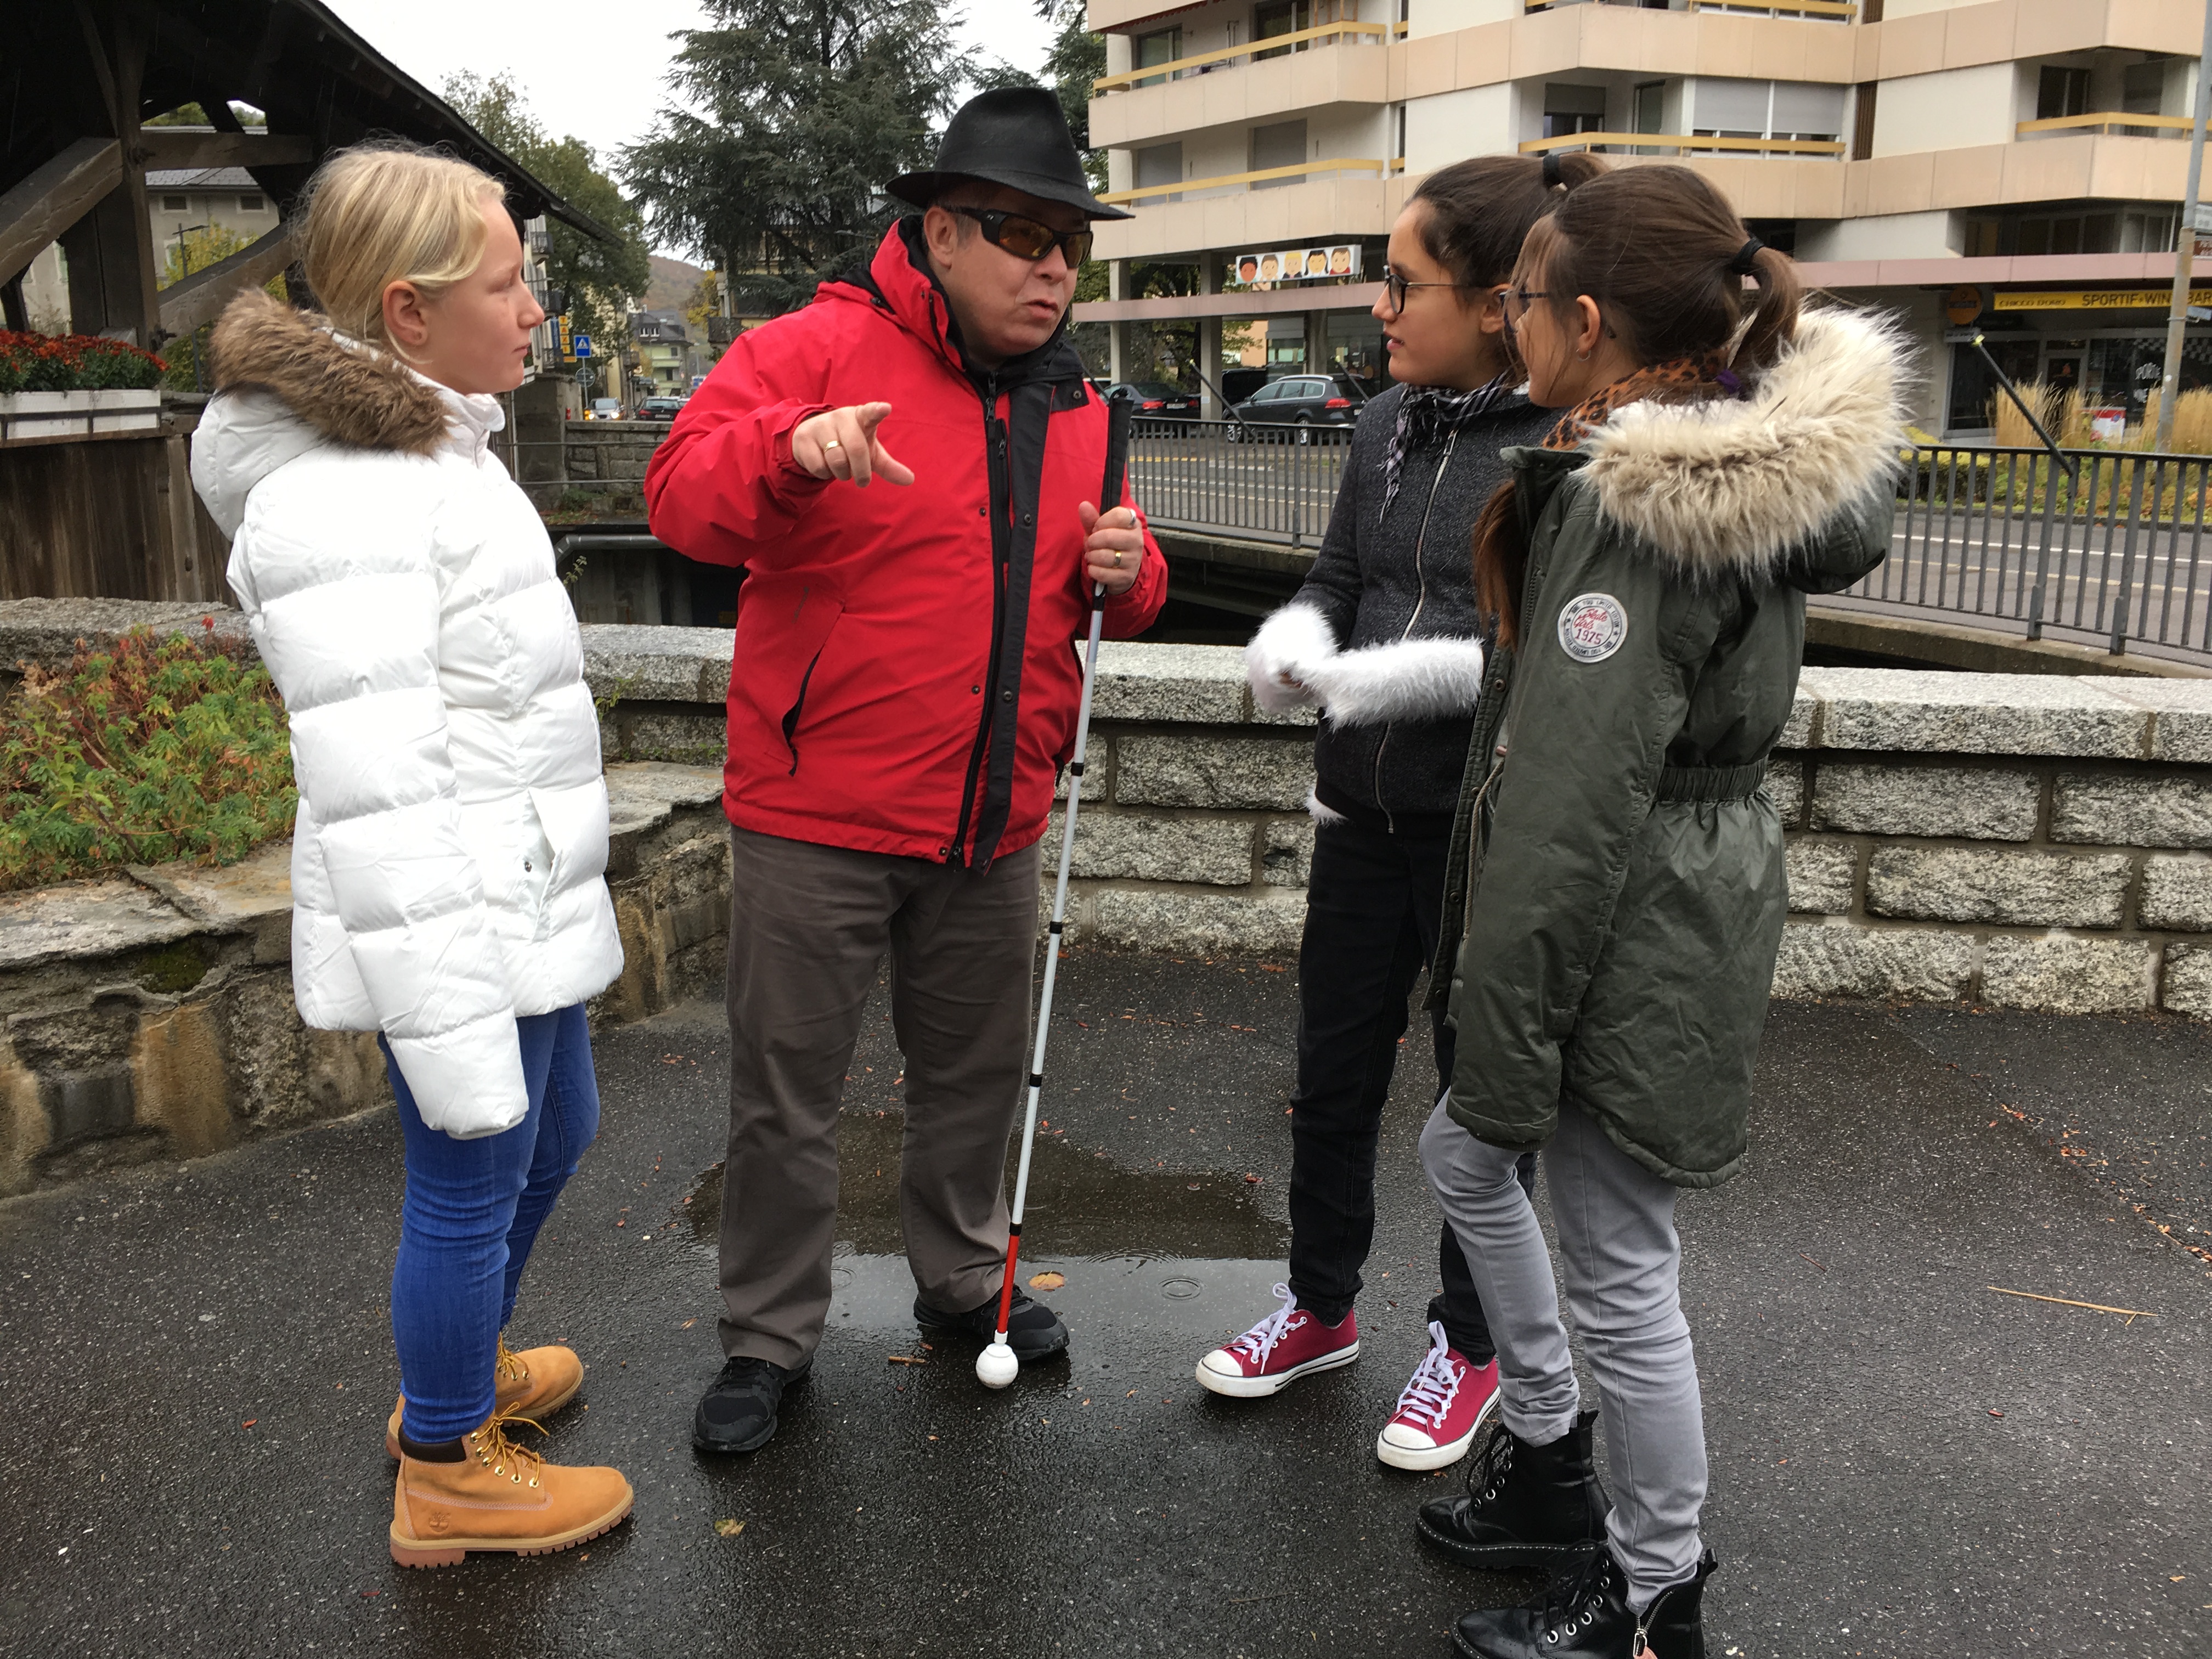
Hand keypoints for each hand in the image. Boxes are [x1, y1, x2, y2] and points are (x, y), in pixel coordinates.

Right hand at [791, 402, 913, 487]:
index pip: (870, 412)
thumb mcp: (870, 453)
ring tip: (841, 468)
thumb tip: (910, 480)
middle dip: (861, 472)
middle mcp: (841, 417)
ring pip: (836, 460)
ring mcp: (821, 426)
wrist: (812, 438)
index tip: (885, 408)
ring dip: (842, 474)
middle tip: (863, 482)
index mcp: (862, 417)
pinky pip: (819, 466)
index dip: (877, 410)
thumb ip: (888, 466)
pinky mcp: (803, 439)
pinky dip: (825, 473)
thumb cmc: (849, 444)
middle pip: (856, 449)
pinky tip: (824, 464)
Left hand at [1079, 502, 1142, 596]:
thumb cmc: (1111, 545)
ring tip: (1091, 556)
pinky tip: (1094, 567)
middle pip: (1109, 536)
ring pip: (1104, 556)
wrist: (1123, 571)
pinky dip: (1093, 570)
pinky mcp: (1126, 577)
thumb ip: (1092, 518)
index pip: (1118, 515)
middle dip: (1093, 541)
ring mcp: (1133, 560)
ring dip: (1091, 556)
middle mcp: (1137, 541)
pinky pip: (1103, 573)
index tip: (1096, 528)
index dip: (1101, 522)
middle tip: (1091, 544)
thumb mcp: (1101, 530)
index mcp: (1133, 524)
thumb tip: (1083, 505)